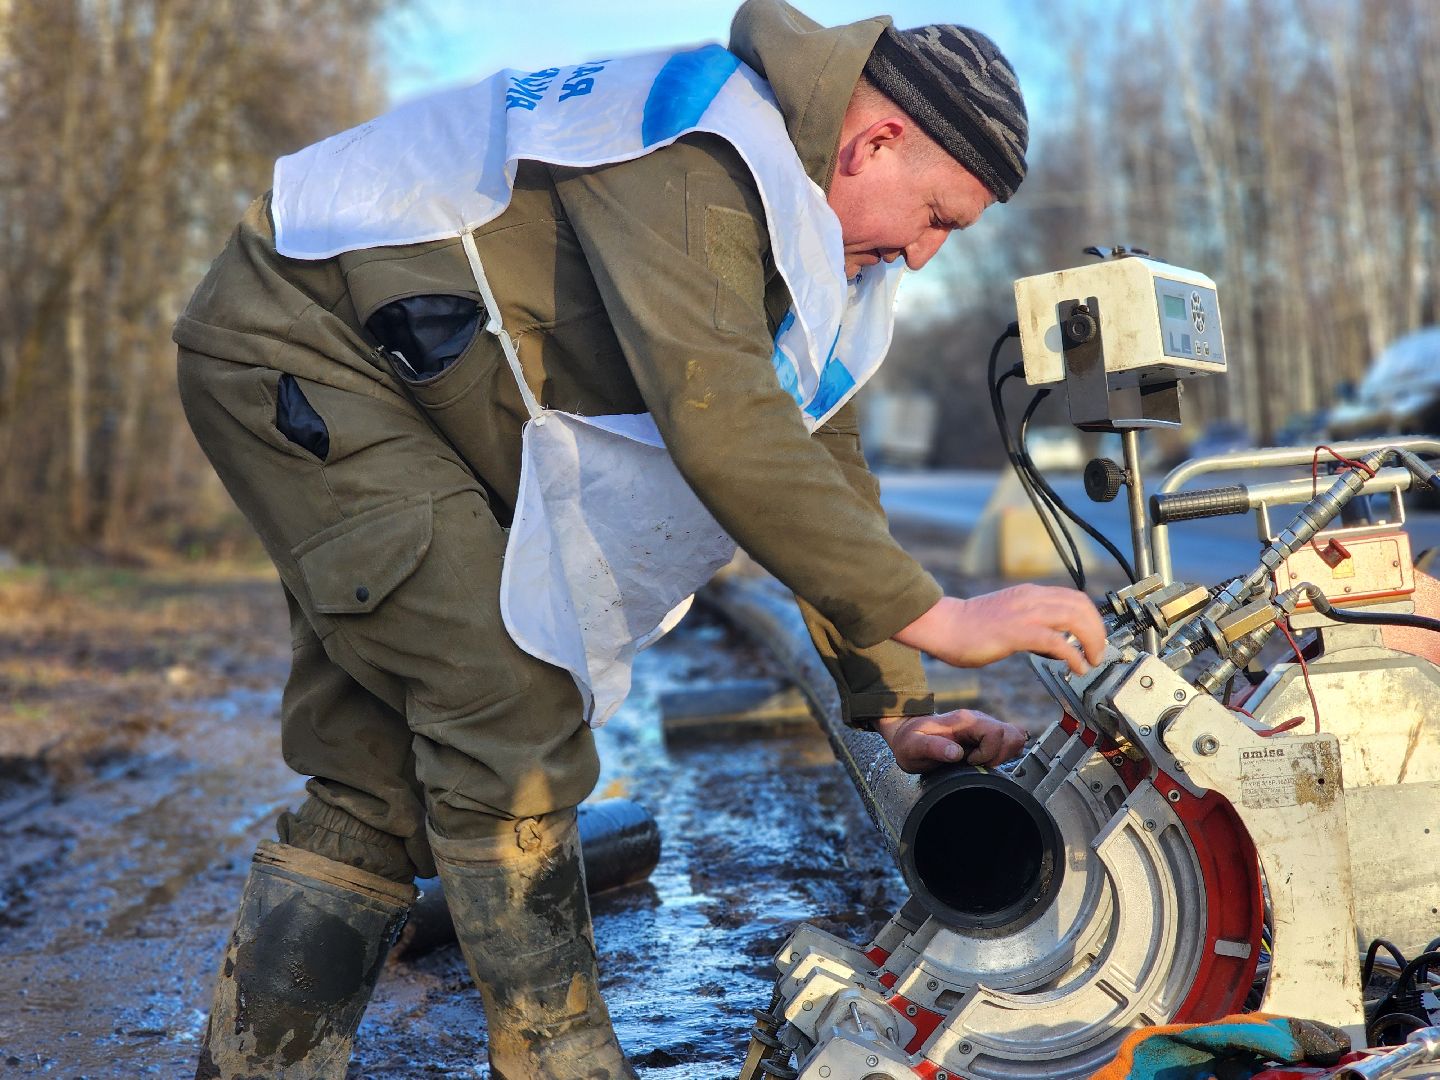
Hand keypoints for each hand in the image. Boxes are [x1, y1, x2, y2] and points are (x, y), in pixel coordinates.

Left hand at [874, 709, 1026, 773]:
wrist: (908, 734)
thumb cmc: (910, 741)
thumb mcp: (913, 747)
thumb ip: (932, 747)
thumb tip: (956, 753)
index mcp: (964, 721)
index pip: (996, 733)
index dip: (987, 753)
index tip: (968, 762)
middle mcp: (978, 720)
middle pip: (1011, 734)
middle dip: (999, 756)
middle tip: (977, 764)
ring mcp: (984, 725)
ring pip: (1015, 736)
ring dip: (1003, 755)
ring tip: (980, 763)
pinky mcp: (987, 734)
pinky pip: (1009, 740)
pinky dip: (1003, 754)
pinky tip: (984, 760)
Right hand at [893, 585, 1105, 675]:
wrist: (944, 626)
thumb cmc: (969, 627)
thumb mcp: (1008, 617)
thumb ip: (1031, 624)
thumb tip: (1053, 644)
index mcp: (1029, 594)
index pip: (1074, 598)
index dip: (1092, 618)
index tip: (1095, 637)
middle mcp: (1031, 599)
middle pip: (1081, 606)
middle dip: (1097, 630)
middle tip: (1098, 652)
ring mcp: (1024, 614)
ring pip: (1075, 619)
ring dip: (1091, 641)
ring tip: (1092, 660)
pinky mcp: (1017, 632)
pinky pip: (1057, 642)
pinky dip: (1073, 656)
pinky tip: (1076, 667)